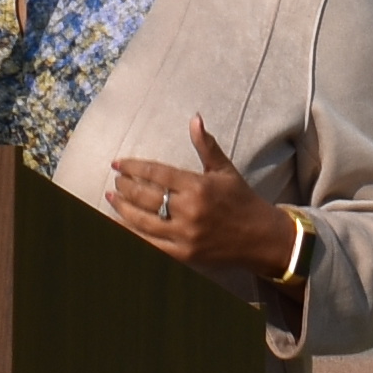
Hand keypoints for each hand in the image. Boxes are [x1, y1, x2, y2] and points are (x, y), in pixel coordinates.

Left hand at [107, 116, 297, 293]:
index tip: (117, 164)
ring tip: (111, 198)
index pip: (156, 173)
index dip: (133, 167)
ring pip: (143, 221)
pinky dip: (132, 235)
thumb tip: (195, 118)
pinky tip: (120, 225)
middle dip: (125, 187)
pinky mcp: (184, 254)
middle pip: (145, 196)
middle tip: (115, 181)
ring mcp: (186, 234)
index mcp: (198, 186)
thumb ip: (206, 145)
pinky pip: (150, 245)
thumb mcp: (225, 170)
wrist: (261, 238)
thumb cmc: (241, 200)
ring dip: (122, 209)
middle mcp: (190, 210)